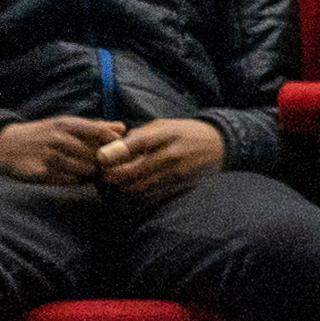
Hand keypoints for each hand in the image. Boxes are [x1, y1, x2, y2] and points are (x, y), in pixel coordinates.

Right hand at [0, 115, 119, 184]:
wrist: (7, 145)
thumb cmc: (44, 134)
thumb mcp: (66, 125)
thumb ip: (95, 127)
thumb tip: (122, 127)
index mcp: (66, 124)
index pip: (98, 132)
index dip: (113, 143)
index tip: (121, 150)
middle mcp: (58, 138)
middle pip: (93, 154)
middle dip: (103, 163)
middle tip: (107, 167)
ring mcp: (49, 156)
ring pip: (83, 169)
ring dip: (90, 173)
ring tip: (91, 173)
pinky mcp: (42, 173)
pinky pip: (69, 181)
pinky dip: (75, 181)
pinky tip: (74, 178)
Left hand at [99, 117, 228, 194]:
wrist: (220, 145)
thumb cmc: (186, 132)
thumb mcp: (164, 125)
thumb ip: (140, 136)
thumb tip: (115, 148)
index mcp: (165, 135)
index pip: (134, 145)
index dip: (113, 153)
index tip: (100, 159)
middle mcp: (170, 155)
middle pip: (133, 171)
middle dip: (114, 175)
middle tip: (104, 175)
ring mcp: (175, 174)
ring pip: (140, 187)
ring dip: (124, 186)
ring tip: (115, 182)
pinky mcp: (179, 187)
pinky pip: (152, 195)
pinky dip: (138, 194)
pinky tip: (132, 189)